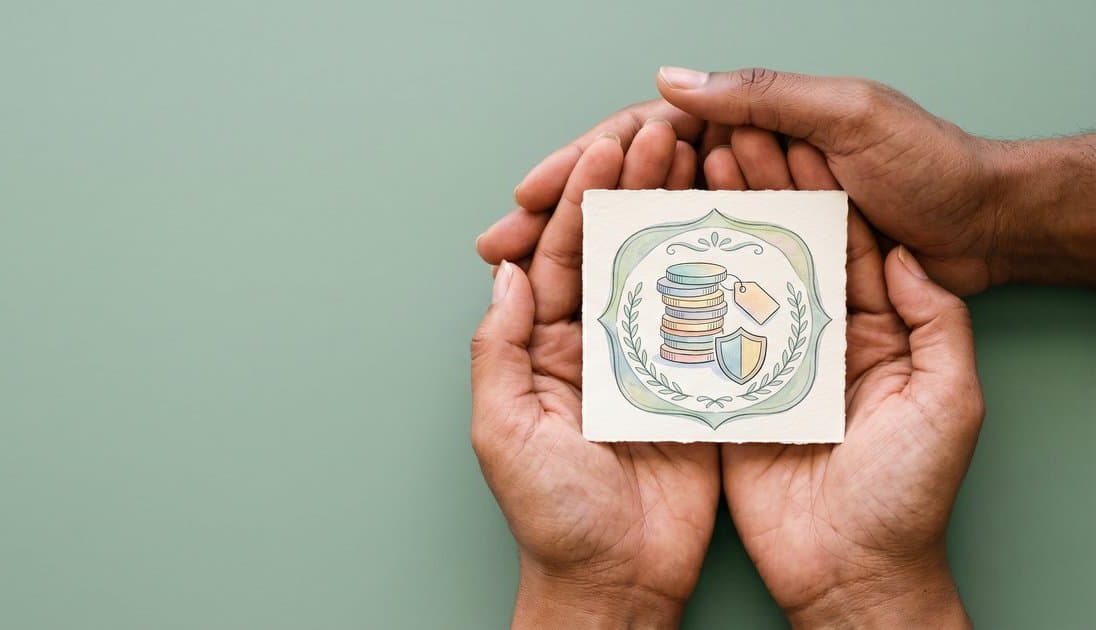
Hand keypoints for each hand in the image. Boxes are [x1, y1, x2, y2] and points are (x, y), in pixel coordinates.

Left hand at [470, 123, 717, 628]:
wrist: (615, 582)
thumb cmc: (552, 515)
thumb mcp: (503, 428)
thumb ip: (498, 348)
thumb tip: (505, 270)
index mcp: (544, 348)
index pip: (562, 256)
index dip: (584, 199)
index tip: (611, 150)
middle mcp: (596, 345)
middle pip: (617, 249)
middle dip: (637, 189)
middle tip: (667, 135)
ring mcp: (649, 362)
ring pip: (667, 272)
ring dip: (683, 216)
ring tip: (708, 161)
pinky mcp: (696, 387)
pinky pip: (710, 320)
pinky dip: (724, 273)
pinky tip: (743, 228)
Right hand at [483, 67, 1095, 293]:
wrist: (986, 229)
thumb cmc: (928, 166)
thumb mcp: (849, 115)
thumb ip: (764, 97)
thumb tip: (669, 85)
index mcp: (745, 128)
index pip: (639, 143)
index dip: (577, 167)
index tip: (526, 194)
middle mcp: (734, 176)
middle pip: (624, 193)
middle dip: (556, 216)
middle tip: (498, 244)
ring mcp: (744, 226)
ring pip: (644, 239)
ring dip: (580, 257)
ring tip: (525, 280)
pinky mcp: (764, 274)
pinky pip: (688, 281)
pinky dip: (638, 293)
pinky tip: (598, 312)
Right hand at [704, 129, 982, 627]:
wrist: (855, 576)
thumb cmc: (911, 496)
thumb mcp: (949, 401)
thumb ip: (935, 322)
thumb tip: (906, 255)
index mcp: (873, 329)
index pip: (834, 240)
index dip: (802, 189)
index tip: (766, 140)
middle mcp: (816, 340)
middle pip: (775, 251)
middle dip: (742, 196)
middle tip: (706, 147)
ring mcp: (767, 368)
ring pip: (732, 286)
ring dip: (705, 235)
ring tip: (675, 184)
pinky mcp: (726, 402)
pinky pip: (699, 343)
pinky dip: (676, 302)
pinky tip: (653, 260)